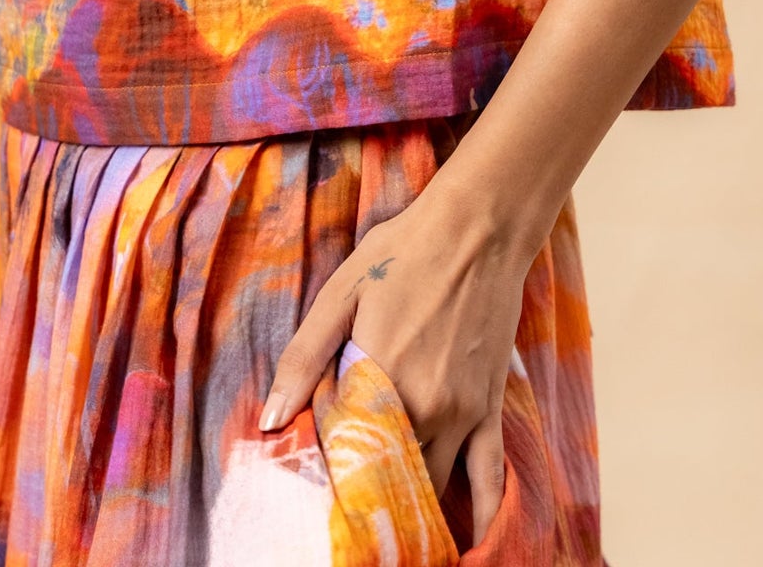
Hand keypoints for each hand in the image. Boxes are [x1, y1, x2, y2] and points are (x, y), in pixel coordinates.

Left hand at [257, 172, 530, 547]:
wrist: (480, 227)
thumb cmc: (404, 252)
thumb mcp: (340, 292)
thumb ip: (304, 357)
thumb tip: (271, 419)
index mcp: (379, 380)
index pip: (343, 453)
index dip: (325, 469)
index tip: (312, 476)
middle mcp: (425, 407)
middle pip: (389, 477)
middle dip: (365, 493)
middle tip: (346, 504)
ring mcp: (464, 412)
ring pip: (431, 482)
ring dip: (409, 504)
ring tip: (388, 527)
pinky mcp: (491, 406)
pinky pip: (490, 475)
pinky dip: (482, 514)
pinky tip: (470, 544)